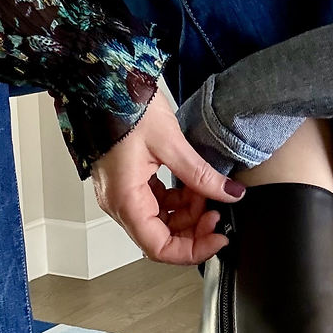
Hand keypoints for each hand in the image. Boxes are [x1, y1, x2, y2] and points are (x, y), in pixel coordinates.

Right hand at [90, 87, 245, 264]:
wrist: (103, 82)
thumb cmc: (123, 106)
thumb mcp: (170, 142)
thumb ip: (201, 174)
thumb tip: (229, 194)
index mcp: (125, 199)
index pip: (158, 248)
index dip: (192, 250)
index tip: (218, 237)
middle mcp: (119, 202)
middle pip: (160, 237)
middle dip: (193, 230)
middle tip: (218, 210)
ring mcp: (122, 192)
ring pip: (160, 221)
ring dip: (187, 213)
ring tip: (206, 190)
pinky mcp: (128, 181)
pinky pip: (155, 202)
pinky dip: (177, 199)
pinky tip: (192, 183)